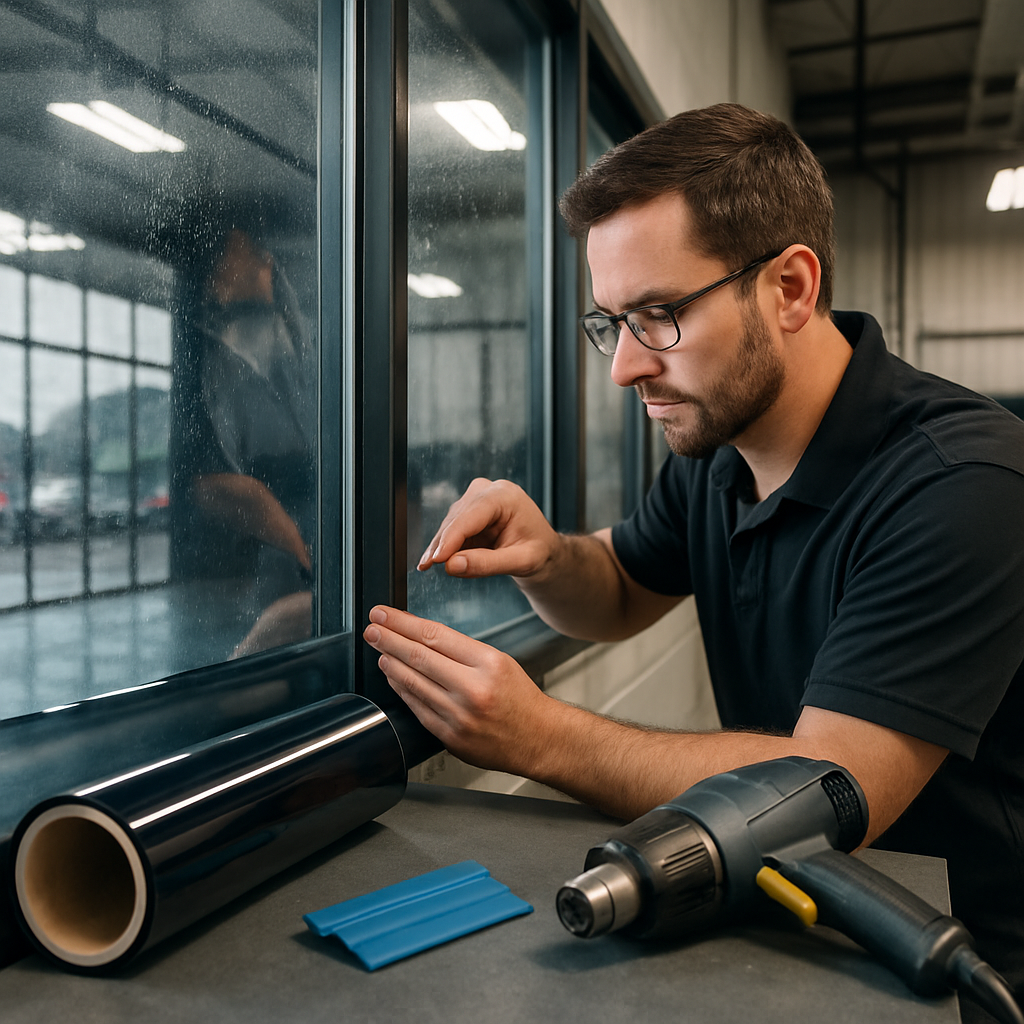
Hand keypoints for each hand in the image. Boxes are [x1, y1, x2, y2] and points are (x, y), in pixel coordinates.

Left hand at [363, 605, 551, 773]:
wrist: (539, 739)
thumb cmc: (520, 699)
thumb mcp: (500, 662)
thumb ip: (462, 651)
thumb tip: (422, 635)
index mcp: (488, 663)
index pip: (435, 635)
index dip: (404, 623)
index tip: (385, 615)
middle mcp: (473, 689)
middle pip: (419, 657)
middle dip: (388, 639)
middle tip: (372, 628)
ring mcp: (459, 715)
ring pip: (413, 682)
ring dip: (390, 663)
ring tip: (378, 649)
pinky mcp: (450, 736)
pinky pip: (417, 708)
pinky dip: (402, 690)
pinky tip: (394, 677)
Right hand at [416, 478, 557, 580]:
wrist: (543, 549)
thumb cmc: (539, 552)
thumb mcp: (520, 562)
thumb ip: (487, 564)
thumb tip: (451, 566)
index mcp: (505, 496)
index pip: (471, 515)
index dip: (450, 538)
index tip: (435, 559)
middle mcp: (488, 491)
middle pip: (456, 519)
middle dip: (441, 545)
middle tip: (425, 567)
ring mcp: (475, 499)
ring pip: (449, 524)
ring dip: (440, 547)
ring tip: (428, 567)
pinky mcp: (468, 512)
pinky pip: (451, 530)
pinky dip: (444, 547)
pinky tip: (438, 561)